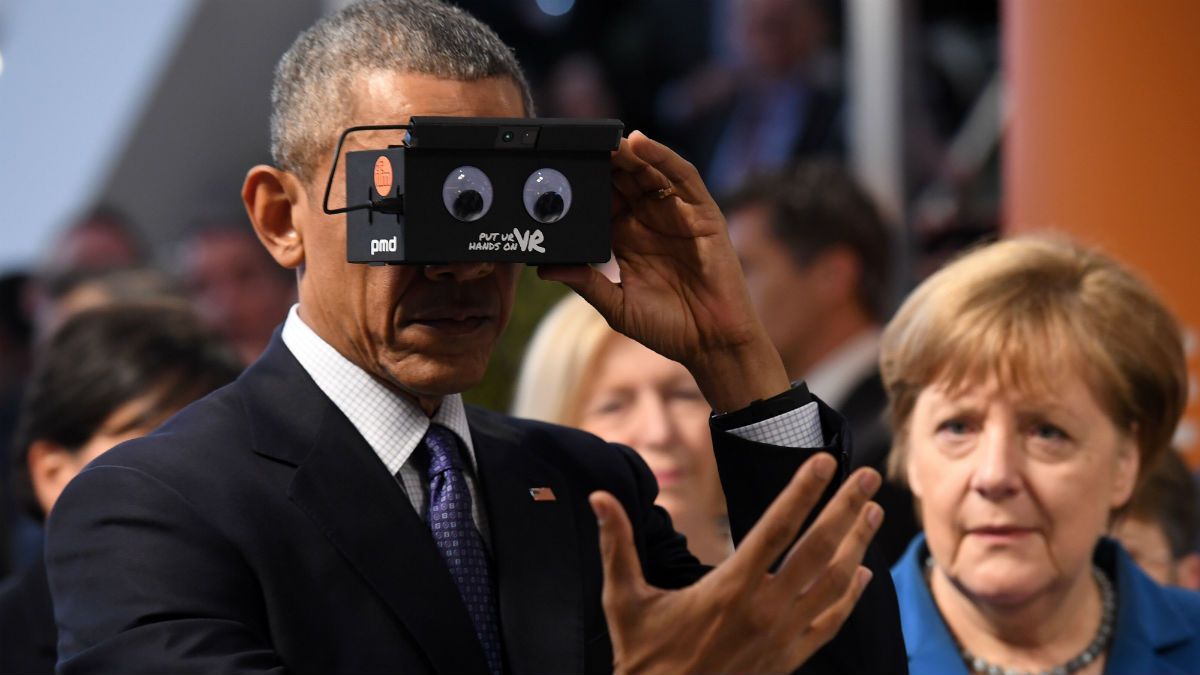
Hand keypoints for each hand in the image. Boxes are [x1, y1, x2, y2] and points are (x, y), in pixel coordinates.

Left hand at [538, 131, 787, 411]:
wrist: (711, 343)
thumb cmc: (666, 328)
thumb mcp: (616, 306)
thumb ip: (585, 283)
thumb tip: (544, 269)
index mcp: (625, 239)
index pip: (600, 202)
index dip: (582, 185)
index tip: (554, 169)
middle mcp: (649, 222)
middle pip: (622, 180)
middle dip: (602, 162)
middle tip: (577, 143)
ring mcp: (677, 215)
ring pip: (649, 172)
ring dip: (628, 153)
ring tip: (606, 138)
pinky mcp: (703, 214)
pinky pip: (683, 177)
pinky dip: (662, 156)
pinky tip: (640, 143)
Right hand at [590, 454, 882, 674]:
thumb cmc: (644, 657)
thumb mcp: (624, 599)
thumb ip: (617, 544)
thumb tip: (599, 497)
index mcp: (729, 587)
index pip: (777, 527)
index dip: (804, 491)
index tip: (826, 462)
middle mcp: (764, 609)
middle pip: (818, 549)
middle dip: (846, 509)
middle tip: (869, 477)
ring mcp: (782, 637)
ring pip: (833, 584)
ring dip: (857, 545)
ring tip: (873, 513)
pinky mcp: (789, 660)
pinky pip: (830, 624)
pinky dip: (850, 597)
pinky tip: (862, 575)